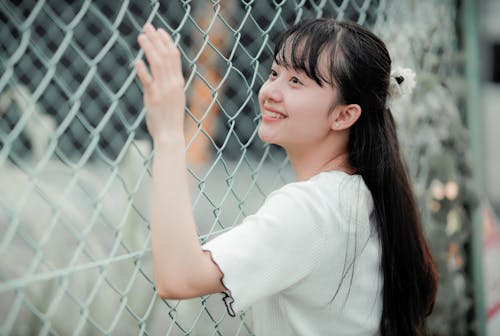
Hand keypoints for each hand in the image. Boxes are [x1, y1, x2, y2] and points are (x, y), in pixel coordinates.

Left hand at [136, 23, 185, 141]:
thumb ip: (168, 83)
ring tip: (140, 37)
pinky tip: (137, 60)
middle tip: (148, 27)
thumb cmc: (170, 118)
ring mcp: (163, 90)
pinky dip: (143, 70)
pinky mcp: (153, 98)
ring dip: (149, 49)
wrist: (170, 135)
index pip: (174, 56)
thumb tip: (162, 71)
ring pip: (157, 64)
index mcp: (178, 82)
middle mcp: (172, 84)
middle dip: (157, 40)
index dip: (167, 42)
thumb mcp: (173, 97)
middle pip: (165, 56)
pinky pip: (148, 81)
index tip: (160, 31)